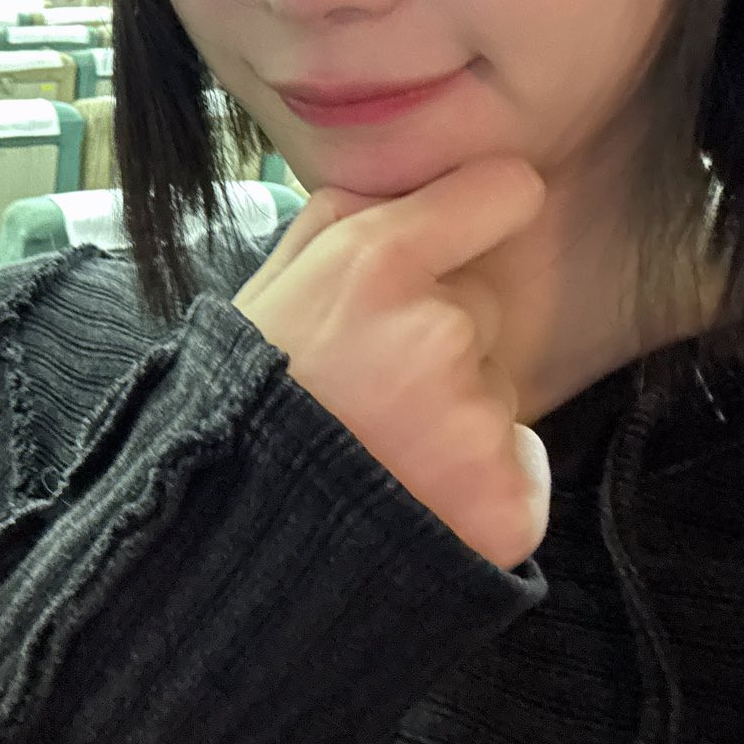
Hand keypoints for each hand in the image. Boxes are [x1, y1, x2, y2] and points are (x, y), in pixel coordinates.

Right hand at [234, 157, 551, 569]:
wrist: (224, 551)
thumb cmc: (241, 408)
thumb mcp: (265, 288)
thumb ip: (337, 223)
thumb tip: (408, 192)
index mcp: (374, 264)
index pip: (504, 193)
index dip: (480, 215)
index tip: (462, 241)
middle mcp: (437, 330)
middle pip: (487, 307)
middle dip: (443, 339)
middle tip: (371, 393)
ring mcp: (475, 420)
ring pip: (494, 393)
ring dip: (453, 419)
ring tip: (380, 457)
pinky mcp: (506, 502)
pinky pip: (520, 466)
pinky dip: (481, 486)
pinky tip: (417, 504)